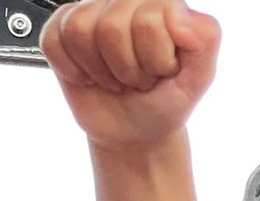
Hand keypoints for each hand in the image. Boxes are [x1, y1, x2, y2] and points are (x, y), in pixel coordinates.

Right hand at [40, 0, 220, 151]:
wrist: (134, 129)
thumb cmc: (166, 100)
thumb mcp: (199, 77)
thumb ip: (205, 39)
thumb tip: (178, 14)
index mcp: (163, 5)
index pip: (149, 19)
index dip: (153, 58)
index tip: (160, 72)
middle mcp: (127, 1)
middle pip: (110, 25)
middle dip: (126, 67)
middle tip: (137, 79)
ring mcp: (93, 11)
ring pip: (79, 30)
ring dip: (99, 69)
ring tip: (115, 77)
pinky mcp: (62, 28)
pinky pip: (54, 39)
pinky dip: (72, 69)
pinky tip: (89, 75)